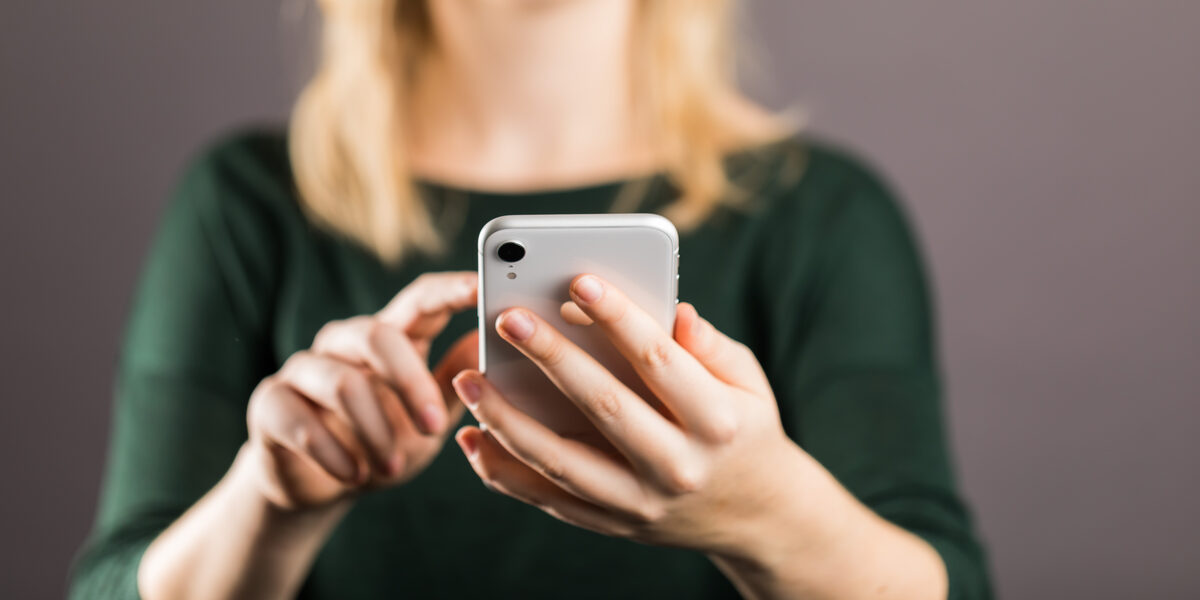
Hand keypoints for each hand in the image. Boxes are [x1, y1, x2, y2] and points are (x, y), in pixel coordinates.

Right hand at [245, 272, 477, 509]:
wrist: (325, 486)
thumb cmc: (386, 441)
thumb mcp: (430, 416)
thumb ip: (457, 380)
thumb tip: (487, 339)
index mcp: (390, 337)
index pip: (418, 301)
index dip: (448, 290)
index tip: (480, 285)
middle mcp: (344, 343)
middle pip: (375, 335)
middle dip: (409, 383)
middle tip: (432, 428)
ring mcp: (303, 369)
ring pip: (341, 383)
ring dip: (374, 432)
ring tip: (393, 469)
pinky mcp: (270, 403)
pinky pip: (300, 421)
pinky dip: (333, 454)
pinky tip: (355, 477)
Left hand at [450, 274, 802, 555]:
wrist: (757, 516)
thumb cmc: (746, 429)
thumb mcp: (749, 382)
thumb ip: (710, 346)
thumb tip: (675, 311)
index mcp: (718, 421)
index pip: (659, 360)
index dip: (618, 318)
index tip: (579, 279)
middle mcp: (678, 466)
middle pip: (604, 406)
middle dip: (551, 358)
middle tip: (506, 317)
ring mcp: (642, 503)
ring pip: (562, 462)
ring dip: (507, 420)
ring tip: (466, 379)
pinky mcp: (614, 525)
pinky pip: (549, 499)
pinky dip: (504, 472)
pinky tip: (471, 438)